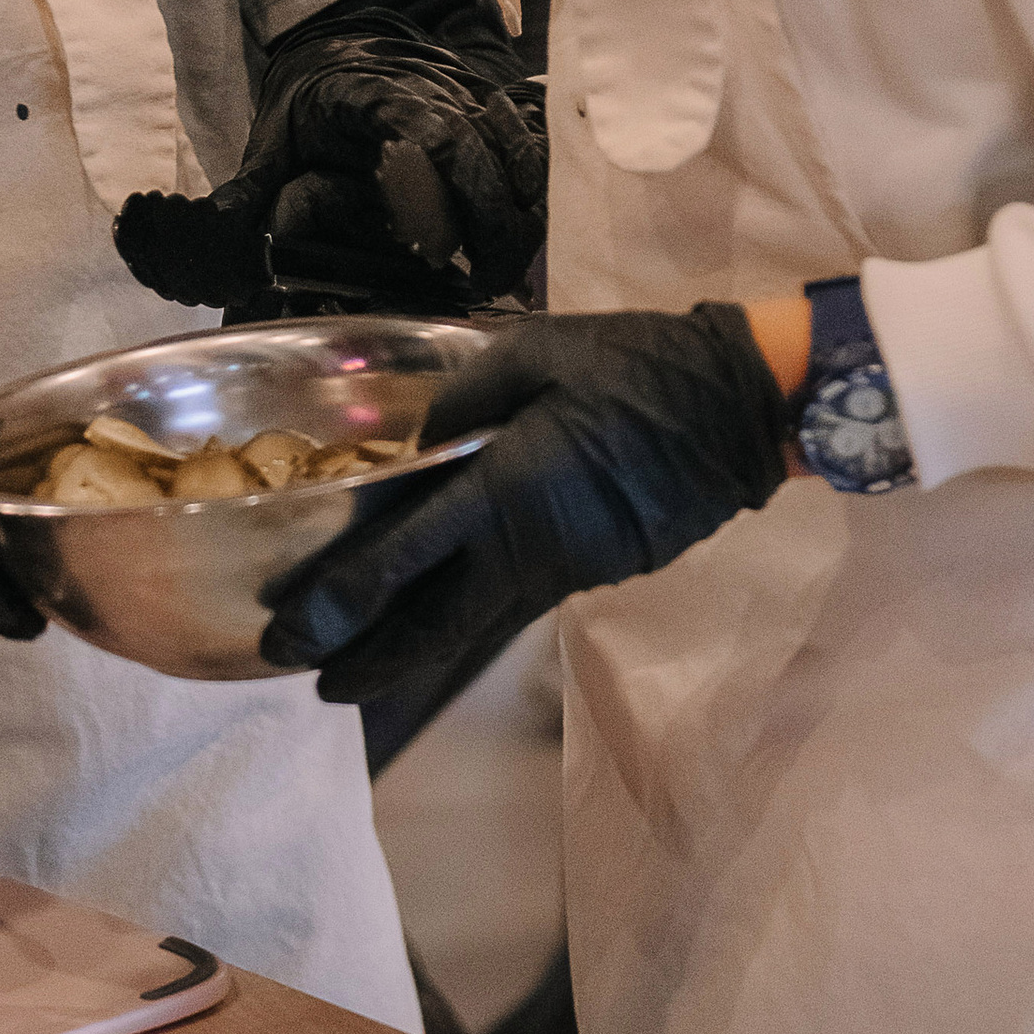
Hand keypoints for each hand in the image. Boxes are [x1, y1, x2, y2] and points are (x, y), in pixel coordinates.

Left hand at [118, 8, 546, 313]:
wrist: (358, 34)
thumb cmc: (314, 96)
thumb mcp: (271, 137)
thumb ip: (242, 194)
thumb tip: (180, 235)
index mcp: (378, 94)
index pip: (429, 134)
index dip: (442, 195)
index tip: (440, 255)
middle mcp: (440, 90)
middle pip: (488, 156)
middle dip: (494, 227)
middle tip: (485, 285)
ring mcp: (479, 96)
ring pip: (524, 155)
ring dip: (523, 215)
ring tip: (505, 272)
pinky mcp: (506, 109)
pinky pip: (540, 149)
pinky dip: (539, 190)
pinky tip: (523, 235)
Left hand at [259, 302, 790, 703]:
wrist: (739, 407)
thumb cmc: (635, 365)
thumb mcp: (537, 349)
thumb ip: (463, 395)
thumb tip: (416, 440)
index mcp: (506, 488)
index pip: (402, 558)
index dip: (339, 603)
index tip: (294, 633)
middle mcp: (529, 547)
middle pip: (433, 628)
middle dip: (370, 662)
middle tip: (315, 684)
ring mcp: (566, 570)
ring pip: (472, 626)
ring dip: (413, 651)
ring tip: (360, 671)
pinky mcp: (594, 574)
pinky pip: (511, 604)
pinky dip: (464, 620)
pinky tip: (438, 615)